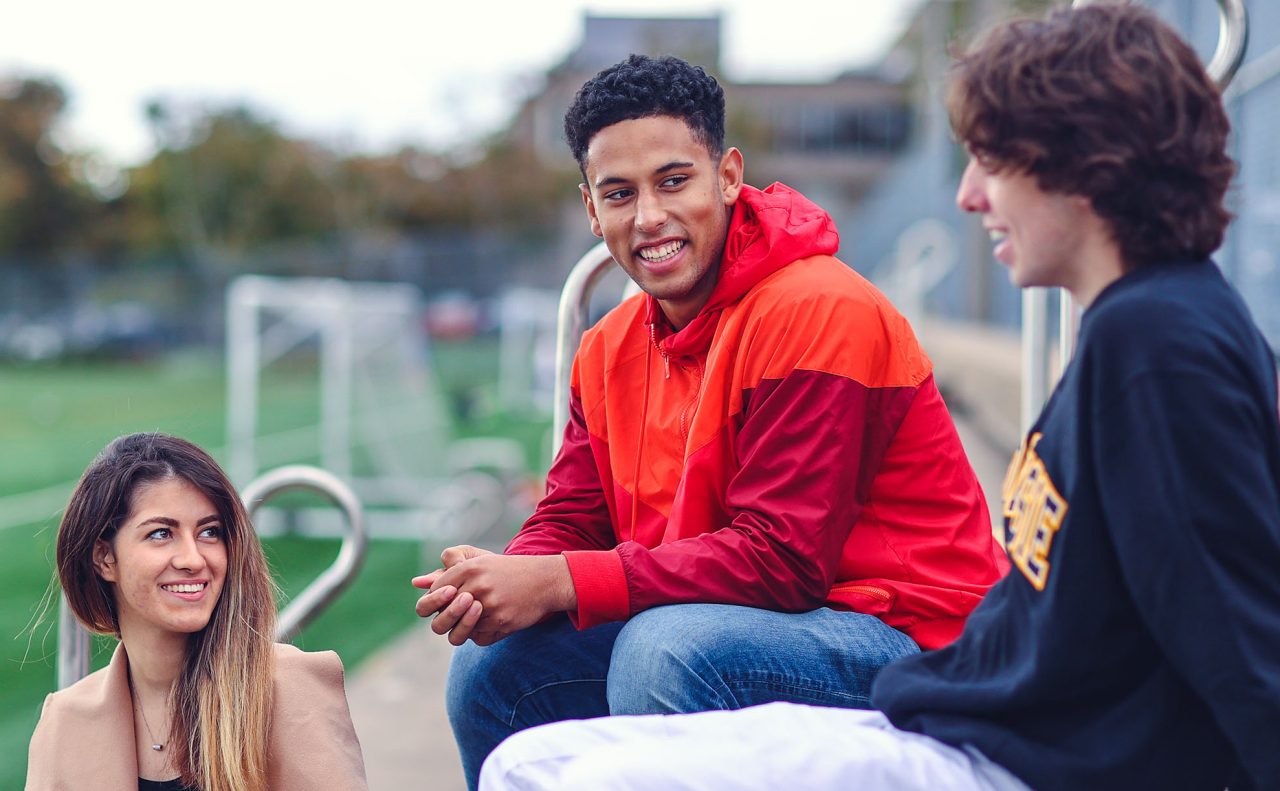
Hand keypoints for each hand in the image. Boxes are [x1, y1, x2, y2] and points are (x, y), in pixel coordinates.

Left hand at [414, 554, 576, 645]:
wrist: (545, 580)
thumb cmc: (507, 571)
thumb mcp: (479, 562)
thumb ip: (448, 570)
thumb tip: (416, 582)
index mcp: (468, 568)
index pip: (436, 592)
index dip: (438, 599)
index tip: (452, 597)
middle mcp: (477, 586)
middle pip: (441, 617)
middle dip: (446, 620)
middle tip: (461, 612)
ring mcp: (489, 606)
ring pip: (458, 632)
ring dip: (464, 628)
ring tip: (477, 617)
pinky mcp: (501, 622)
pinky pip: (479, 638)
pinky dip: (482, 633)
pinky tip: (493, 621)